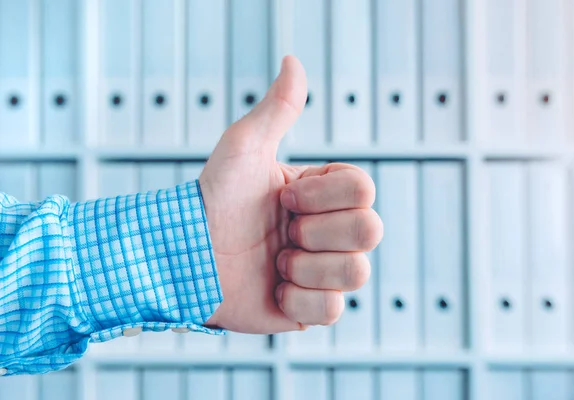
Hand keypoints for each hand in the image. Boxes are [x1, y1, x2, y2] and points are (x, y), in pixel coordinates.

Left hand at [200, 56, 382, 333]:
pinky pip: (333, 310)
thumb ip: (277, 109)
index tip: (282, 196)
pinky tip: (273, 289)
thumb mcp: (244, 147)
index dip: (322, 197)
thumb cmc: (211, 199)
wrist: (183, 256)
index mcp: (323, 195)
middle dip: (316, 231)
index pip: (365, 190)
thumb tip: (293, 60)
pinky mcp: (310, 310)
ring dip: (305, 267)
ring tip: (274, 262)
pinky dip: (299, 301)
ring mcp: (324, 272)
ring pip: (356, 272)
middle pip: (371, 231)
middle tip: (281, 230)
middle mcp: (330, 232)